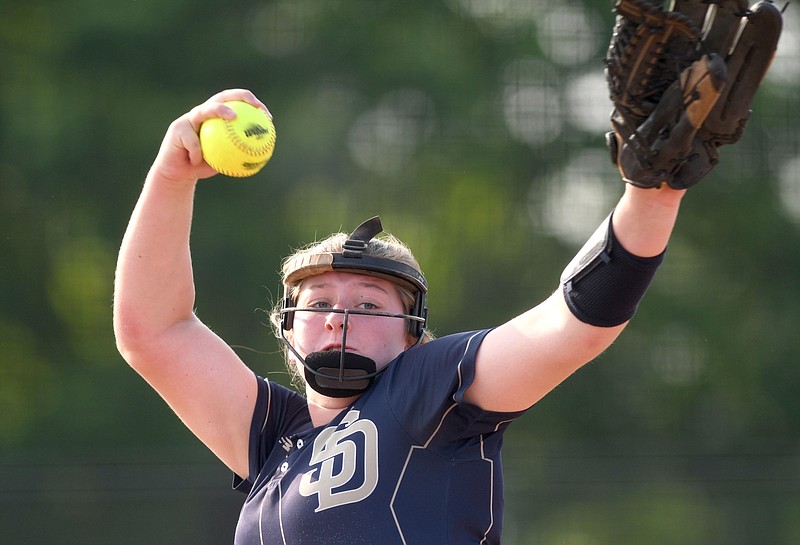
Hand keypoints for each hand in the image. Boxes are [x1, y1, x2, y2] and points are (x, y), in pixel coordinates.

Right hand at [150, 89, 270, 183]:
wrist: (179, 174)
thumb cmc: (204, 166)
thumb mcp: (227, 161)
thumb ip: (241, 155)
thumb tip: (265, 156)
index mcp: (215, 118)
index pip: (235, 104)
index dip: (251, 105)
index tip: (267, 114)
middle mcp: (202, 114)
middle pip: (221, 97)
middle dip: (239, 96)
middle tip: (255, 106)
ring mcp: (188, 120)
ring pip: (204, 111)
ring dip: (219, 110)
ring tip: (233, 116)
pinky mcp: (176, 129)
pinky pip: (193, 141)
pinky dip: (197, 153)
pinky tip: (197, 161)